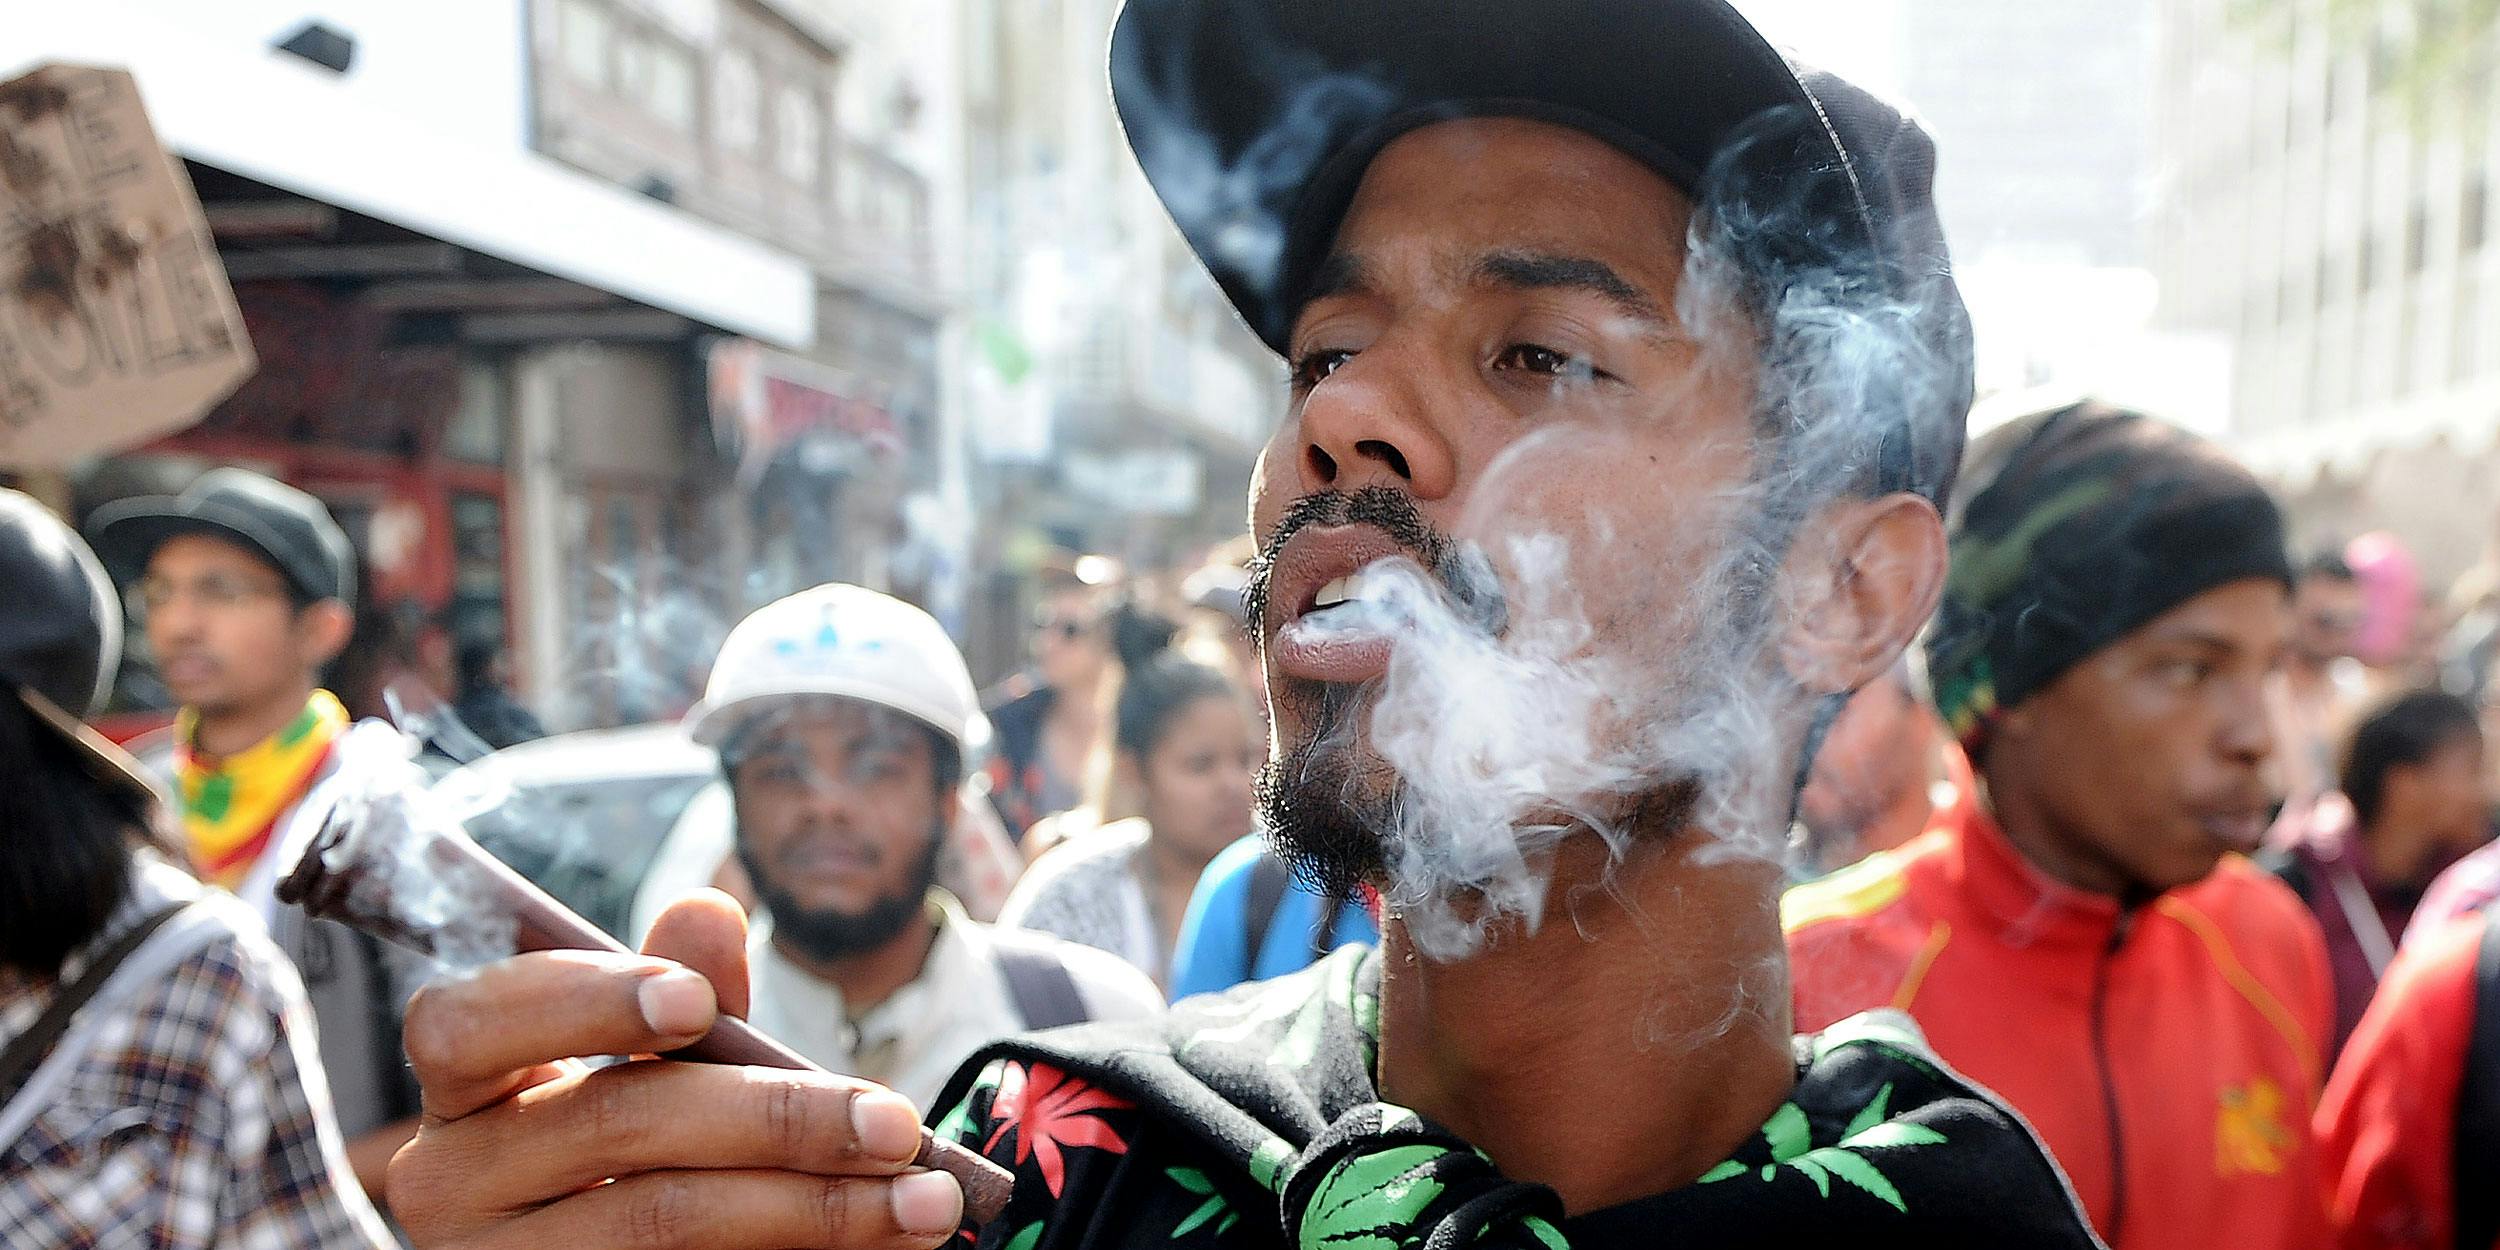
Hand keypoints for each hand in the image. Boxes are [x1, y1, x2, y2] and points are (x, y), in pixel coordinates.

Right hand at [388, 890, 965, 1248]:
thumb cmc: (639, 1151)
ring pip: (661, 1220)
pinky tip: (878, 1244)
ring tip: (924, 1197)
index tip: (695, 1003)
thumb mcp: (660, 1071)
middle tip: (893, 1123)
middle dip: (776, 1116)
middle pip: (609, 1125)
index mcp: (464, 1092)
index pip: (465, 1026)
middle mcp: (451, 1184)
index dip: (576, 1003)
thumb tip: (709, 908)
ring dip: (817, 1206)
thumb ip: (682, 996)